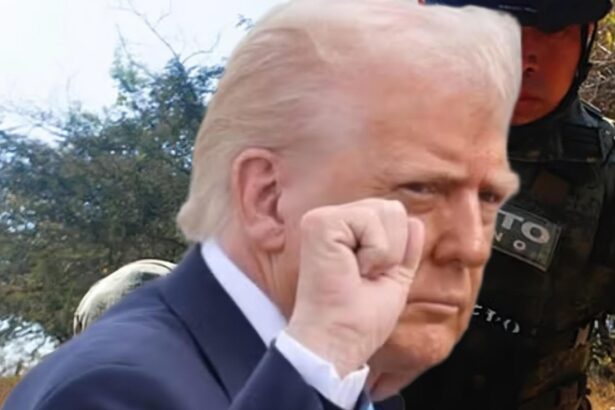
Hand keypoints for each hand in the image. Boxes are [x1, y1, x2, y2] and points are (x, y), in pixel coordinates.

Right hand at [286, 199, 424, 376]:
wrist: (340, 339)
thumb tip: (415, 222)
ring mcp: (323, 218)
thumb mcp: (393, 277)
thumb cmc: (360, 318)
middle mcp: (332, 220)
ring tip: (358, 273)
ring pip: (386, 210)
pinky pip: (369, 219)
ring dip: (384, 252)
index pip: (393, 216)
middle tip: (366, 276)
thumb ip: (404, 249)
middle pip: (393, 209)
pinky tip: (352, 269)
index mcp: (346, 231)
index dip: (396, 251)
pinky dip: (374, 251)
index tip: (371, 279)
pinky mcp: (319, 223)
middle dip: (393, 249)